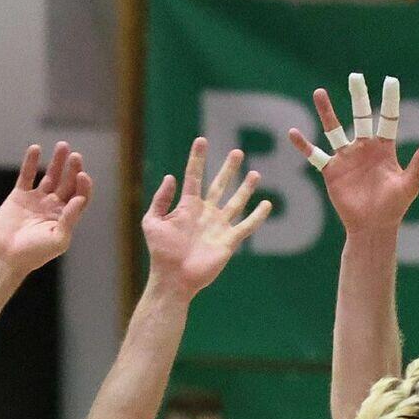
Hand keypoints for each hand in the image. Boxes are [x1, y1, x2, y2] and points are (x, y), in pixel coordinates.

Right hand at [0, 143, 91, 273]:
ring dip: (57, 162)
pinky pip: (27, 175)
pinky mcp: (19, 196)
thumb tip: (80, 199)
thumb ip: (70, 219)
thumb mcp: (58, 239)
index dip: (83, 185)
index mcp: (66, 217)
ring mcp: (37, 200)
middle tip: (76, 156)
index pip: (80, 196)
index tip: (82, 175)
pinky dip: (31, 162)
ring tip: (62, 146)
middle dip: (72, 169)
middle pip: (67, 182)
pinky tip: (36, 149)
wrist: (6, 257)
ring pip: (50, 176)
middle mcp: (53, 207)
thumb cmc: (34, 254)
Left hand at [143, 139, 271, 297]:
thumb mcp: (152, 222)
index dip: (197, 158)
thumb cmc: (160, 253)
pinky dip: (257, 216)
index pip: (194, 176)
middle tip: (237, 151)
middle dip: (228, 169)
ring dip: (245, 188)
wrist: (174, 278)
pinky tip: (266, 204)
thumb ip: (161, 199)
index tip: (202, 140)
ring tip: (255, 173)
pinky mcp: (229, 241)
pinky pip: (246, 226)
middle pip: (219, 185)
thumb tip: (171, 177)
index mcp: (187, 206)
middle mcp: (205, 213)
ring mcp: (219, 226)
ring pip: (236, 202)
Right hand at [288, 74, 418, 233]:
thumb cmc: (394, 207)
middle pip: (360, 117)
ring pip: (334, 130)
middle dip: (358, 97)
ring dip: (327, 112)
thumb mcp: (409, 183)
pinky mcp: (331, 171)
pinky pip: (315, 155)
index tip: (390, 80)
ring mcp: (346, 158)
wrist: (374, 226)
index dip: (389, 101)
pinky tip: (293, 133)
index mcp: (384, 149)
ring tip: (319, 93)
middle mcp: (364, 148)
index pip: (387, 119)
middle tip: (355, 76)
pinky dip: (304, 145)